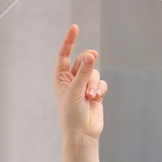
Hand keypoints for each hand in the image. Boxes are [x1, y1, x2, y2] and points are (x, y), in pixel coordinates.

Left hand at [56, 24, 105, 161]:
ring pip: (94, 72)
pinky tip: (96, 98)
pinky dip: (100, 89)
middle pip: (83, 60)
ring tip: (90, 95)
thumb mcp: (75, 91)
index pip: (64, 55)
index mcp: (60, 78)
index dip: (69, 41)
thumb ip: (84, 72)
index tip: (75, 27)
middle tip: (92, 58)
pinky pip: (101, 83)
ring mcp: (84, 87)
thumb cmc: (72, 115)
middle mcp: (72, 81)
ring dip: (93, 82)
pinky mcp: (96, 93)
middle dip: (88, 61)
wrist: (82, 134)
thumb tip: (90, 55)